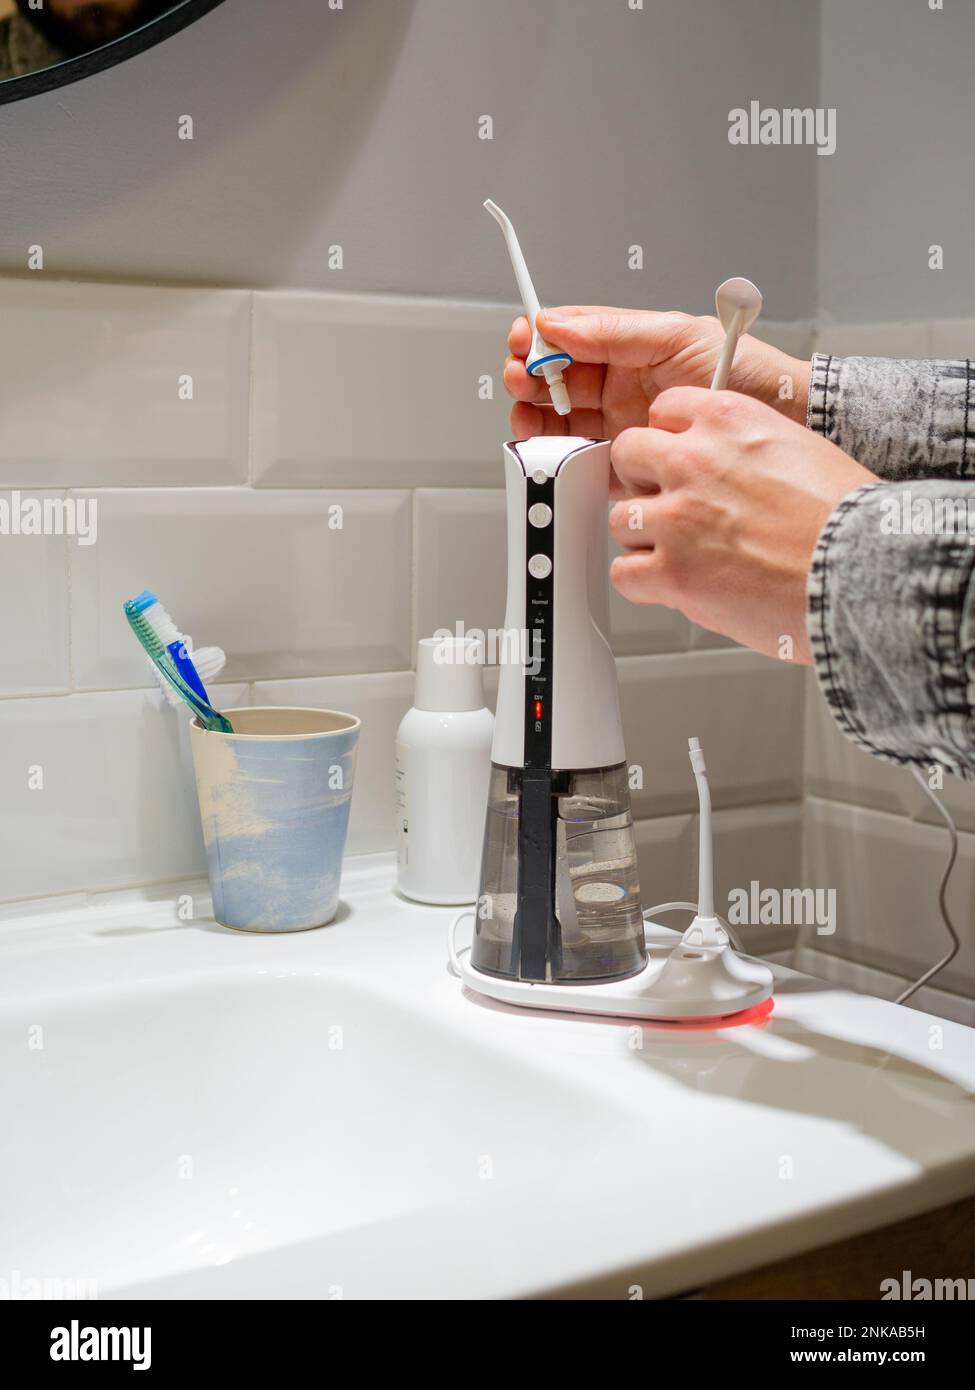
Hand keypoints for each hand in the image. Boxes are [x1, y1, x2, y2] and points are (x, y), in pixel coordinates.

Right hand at [505, 306, 810, 490]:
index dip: (540, 338)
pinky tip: (553, 447)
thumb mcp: (677, 336)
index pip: (570, 339)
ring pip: (561, 420)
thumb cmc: (745, 374)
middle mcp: (621, 385)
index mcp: (630, 349)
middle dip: (531, 378)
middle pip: (557, 381)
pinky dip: (560, 455)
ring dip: (537, 417)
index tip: (525, 341)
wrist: (785, 422)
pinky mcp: (628, 464)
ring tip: (530, 416)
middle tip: (524, 381)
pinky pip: (582, 460)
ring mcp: (622, 425)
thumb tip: (559, 322)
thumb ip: (615, 330)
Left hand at [608, 388, 876, 662]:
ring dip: (645, 537)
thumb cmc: (846, 521)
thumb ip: (748, 451)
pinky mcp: (672, 572)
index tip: (676, 457)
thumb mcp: (801, 450)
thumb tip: (728, 469)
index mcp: (729, 420)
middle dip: (644, 480)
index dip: (668, 438)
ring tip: (681, 553)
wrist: (860, 572)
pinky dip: (643, 583)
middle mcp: (695, 461)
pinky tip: (674, 585)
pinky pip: (624, 573)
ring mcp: (677, 517)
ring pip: (621, 518)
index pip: (666, 410)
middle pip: (629, 455)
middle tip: (668, 504)